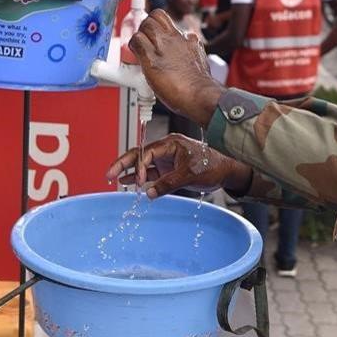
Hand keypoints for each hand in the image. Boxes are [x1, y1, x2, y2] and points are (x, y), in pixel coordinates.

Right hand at [105, 133, 251, 199]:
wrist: (226, 171)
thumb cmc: (213, 165)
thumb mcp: (189, 174)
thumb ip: (168, 184)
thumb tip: (149, 193)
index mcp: (170, 143)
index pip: (147, 153)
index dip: (140, 167)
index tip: (140, 181)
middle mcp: (165, 150)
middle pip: (139, 155)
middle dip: (123, 164)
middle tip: (109, 173)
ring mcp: (166, 160)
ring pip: (142, 165)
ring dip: (130, 172)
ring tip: (114, 178)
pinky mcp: (168, 170)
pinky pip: (150, 174)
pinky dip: (140, 179)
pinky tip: (130, 183)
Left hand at [130, 10, 223, 124]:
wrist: (200, 95)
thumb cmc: (200, 86)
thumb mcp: (199, 61)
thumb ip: (190, 52)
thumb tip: (188, 52)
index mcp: (188, 40)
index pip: (170, 22)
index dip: (159, 26)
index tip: (155, 35)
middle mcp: (175, 38)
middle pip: (156, 16)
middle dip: (147, 25)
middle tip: (144, 39)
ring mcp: (163, 47)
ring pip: (145, 24)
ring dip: (140, 34)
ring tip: (139, 47)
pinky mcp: (151, 59)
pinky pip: (136, 41)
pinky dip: (132, 47)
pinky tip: (135, 56)